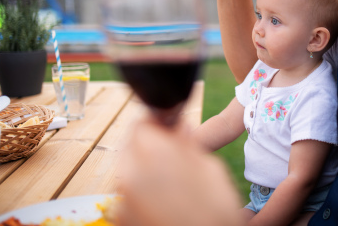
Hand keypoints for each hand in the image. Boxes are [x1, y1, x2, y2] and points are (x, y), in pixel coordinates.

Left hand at [118, 118, 242, 225]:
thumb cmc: (216, 210)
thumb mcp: (211, 168)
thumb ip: (187, 144)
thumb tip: (179, 129)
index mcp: (153, 154)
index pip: (142, 123)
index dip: (157, 122)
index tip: (170, 126)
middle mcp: (130, 174)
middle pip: (132, 146)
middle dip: (150, 145)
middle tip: (174, 155)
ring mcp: (122, 200)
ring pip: (130, 171)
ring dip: (145, 170)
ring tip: (173, 183)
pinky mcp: (122, 218)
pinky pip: (129, 195)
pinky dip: (142, 194)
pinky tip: (166, 203)